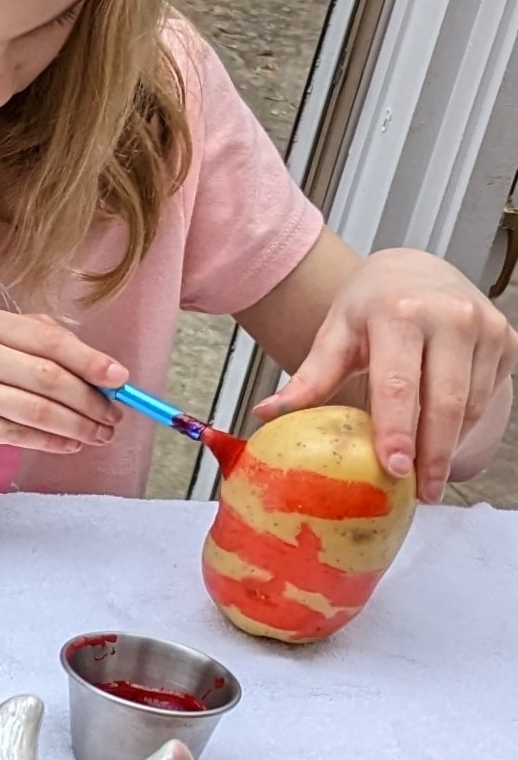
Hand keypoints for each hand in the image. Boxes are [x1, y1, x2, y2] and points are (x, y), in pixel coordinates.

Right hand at [0, 305, 126, 461]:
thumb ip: (20, 335)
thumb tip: (84, 352)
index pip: (47, 338)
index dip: (91, 359)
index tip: (120, 377)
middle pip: (50, 376)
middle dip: (92, 400)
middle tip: (114, 414)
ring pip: (41, 410)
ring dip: (80, 425)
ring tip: (99, 433)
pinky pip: (22, 434)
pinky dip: (54, 442)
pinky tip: (70, 444)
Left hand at [257, 246, 516, 498]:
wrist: (416, 268)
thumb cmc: (372, 304)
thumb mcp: (336, 332)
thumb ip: (309, 376)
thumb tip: (266, 413)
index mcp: (398, 312)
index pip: (398, 382)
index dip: (398, 429)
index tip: (395, 468)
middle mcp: (448, 317)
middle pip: (444, 401)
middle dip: (433, 453)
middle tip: (421, 491)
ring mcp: (485, 328)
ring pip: (471, 405)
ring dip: (450, 445)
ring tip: (429, 474)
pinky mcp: (506, 340)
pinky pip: (489, 396)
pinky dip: (467, 425)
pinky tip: (445, 441)